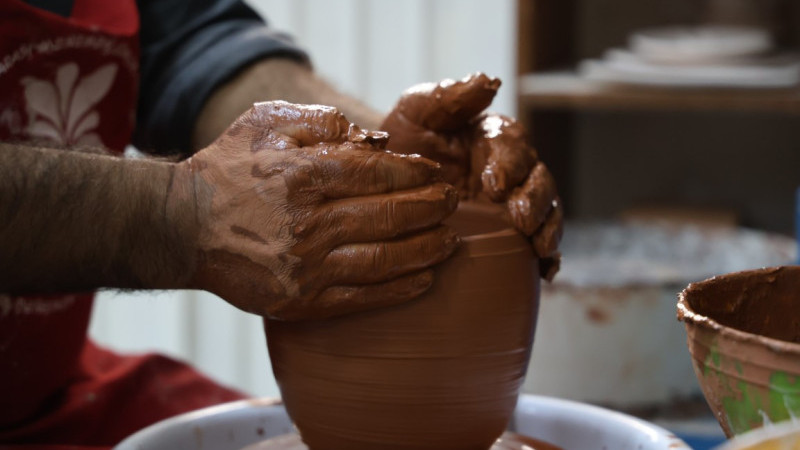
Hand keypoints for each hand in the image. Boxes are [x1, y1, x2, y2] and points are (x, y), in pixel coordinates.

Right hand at [180, 101, 459, 319]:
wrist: (182, 227)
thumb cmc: (229, 169)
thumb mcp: (267, 124)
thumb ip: (323, 123)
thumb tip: (376, 141)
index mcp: (302, 175)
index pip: (377, 174)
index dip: (415, 174)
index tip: (434, 174)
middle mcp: (307, 223)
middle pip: (388, 217)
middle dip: (431, 209)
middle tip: (453, 203)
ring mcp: (305, 267)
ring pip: (383, 260)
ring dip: (426, 250)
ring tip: (450, 241)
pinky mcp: (300, 301)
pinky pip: (362, 299)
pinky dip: (400, 290)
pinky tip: (425, 280)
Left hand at [380, 73, 561, 279]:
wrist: (380, 191)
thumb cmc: (399, 144)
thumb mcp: (415, 114)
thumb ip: (448, 97)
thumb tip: (490, 82)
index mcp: (492, 138)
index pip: (513, 145)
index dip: (509, 164)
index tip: (494, 183)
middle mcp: (510, 171)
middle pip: (538, 180)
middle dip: (535, 199)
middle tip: (521, 218)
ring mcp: (511, 206)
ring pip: (545, 212)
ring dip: (548, 227)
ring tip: (540, 247)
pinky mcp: (508, 237)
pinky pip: (538, 246)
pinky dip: (548, 258)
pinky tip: (545, 272)